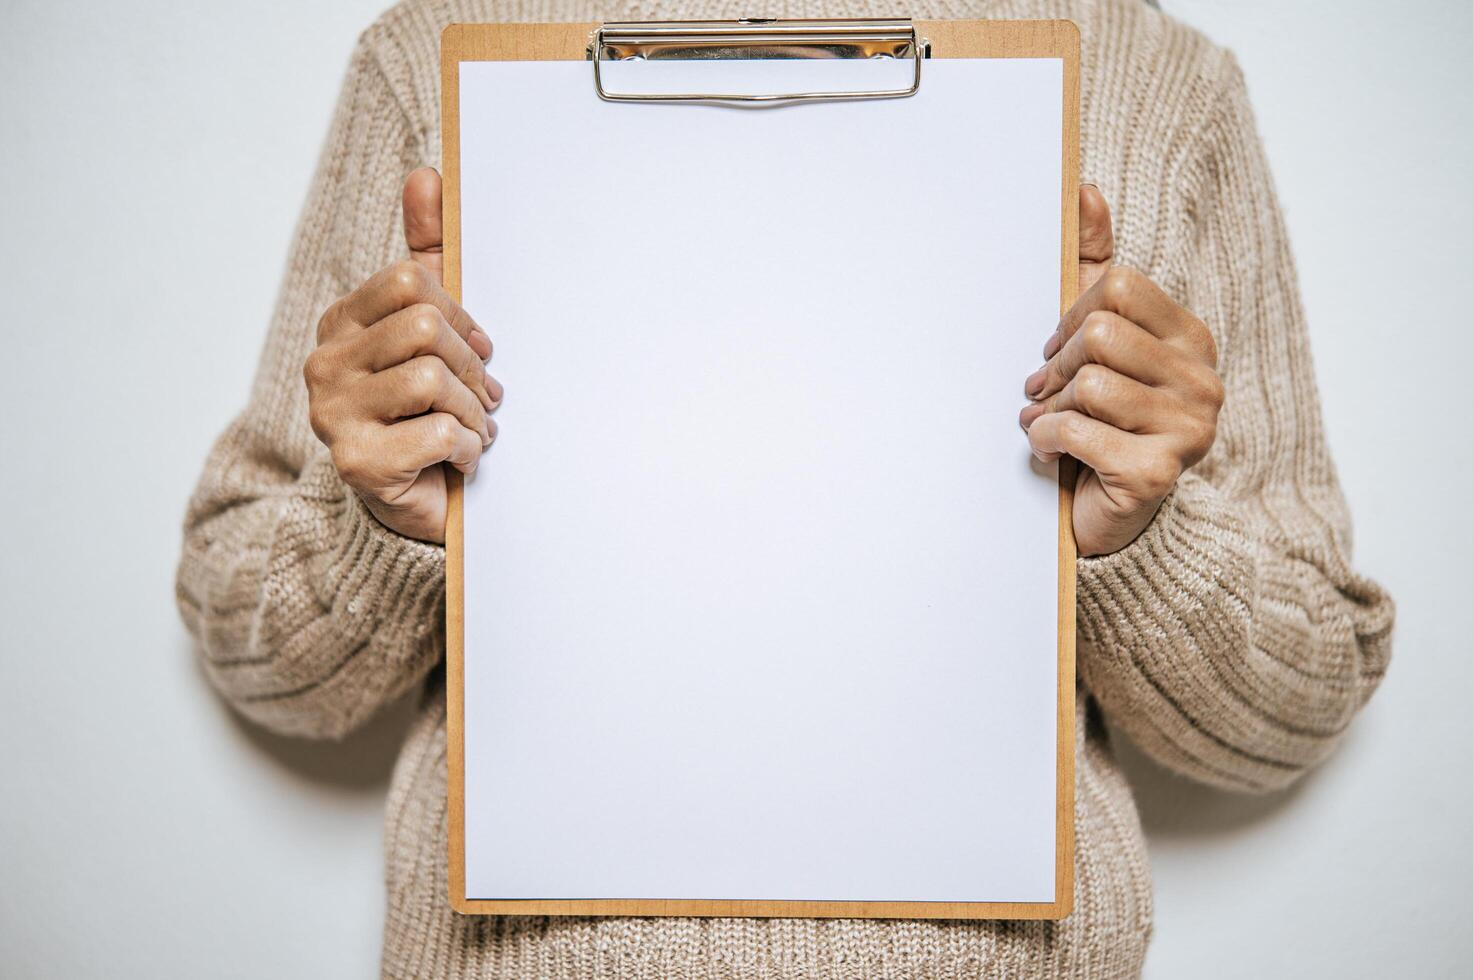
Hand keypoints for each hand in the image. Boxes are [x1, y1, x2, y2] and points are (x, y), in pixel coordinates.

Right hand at [305, 167, 501, 543]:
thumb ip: (430, 252)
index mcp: (341, 324)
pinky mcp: (357, 463)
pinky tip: (459, 460)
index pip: (410, 282)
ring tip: (474, 430)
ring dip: (474, 412)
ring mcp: (333, 415)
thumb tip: (427, 172)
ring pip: (433, 381)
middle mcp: (324, 364)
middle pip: (425, 327)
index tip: (478, 348)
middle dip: (472, 367)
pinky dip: (467, 449)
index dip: (461, 316)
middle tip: (485, 397)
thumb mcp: (432, 324)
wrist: (419, 500)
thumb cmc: (428, 408)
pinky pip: (438, 434)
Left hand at [1019, 186, 1222, 556]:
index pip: (1118, 287)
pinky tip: (1051, 453)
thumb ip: (1092, 265)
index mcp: (1191, 340)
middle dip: (1056, 368)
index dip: (1070, 317)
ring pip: (1088, 385)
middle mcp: (1203, 382)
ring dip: (1048, 409)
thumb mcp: (1093, 338)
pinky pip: (1076, 430)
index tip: (1056, 351)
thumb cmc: (1096, 420)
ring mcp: (1188, 429)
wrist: (1101, 513)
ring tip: (1047, 424)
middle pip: (1099, 334)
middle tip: (1043, 394)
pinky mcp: (1158, 473)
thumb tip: (1082, 186)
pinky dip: (1044, 440)